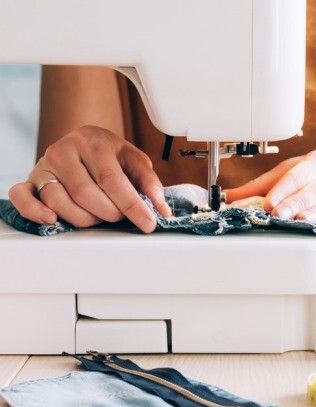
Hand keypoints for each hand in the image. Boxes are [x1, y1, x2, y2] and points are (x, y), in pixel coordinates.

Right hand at [8, 125, 170, 232]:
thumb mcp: (134, 162)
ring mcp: (44, 165)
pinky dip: (34, 211)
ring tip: (98, 216)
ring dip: (83, 218)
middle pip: (84, 193)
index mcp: (93, 141)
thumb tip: (162, 209)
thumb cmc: (111, 156)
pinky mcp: (30, 180)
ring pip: (58, 201)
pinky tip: (51, 220)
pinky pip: (21, 197)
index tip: (148, 223)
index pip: (112, 180)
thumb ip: (149, 183)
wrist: (84, 145)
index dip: (132, 205)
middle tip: (119, 216)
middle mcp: (64, 150)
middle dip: (108, 213)